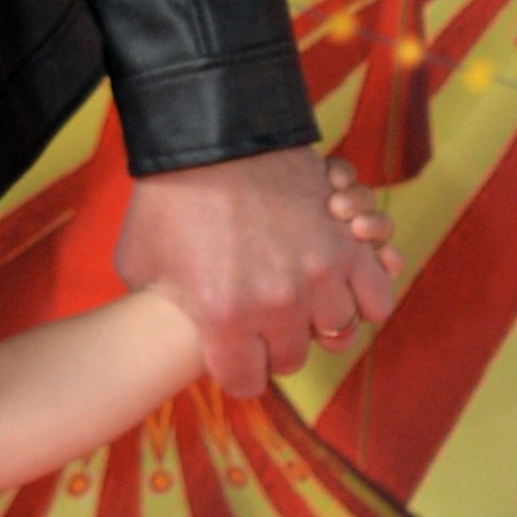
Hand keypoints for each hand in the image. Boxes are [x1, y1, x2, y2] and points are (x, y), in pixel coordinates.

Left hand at [114, 146, 398, 398]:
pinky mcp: (349, 246)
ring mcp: (319, 275)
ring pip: (336, 330)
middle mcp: (276, 305)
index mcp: (222, 318)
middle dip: (274, 348)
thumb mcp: (140, 261)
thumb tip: (168, 325)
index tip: (234, 359)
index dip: (237, 372)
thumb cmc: (167, 196)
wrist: (213, 134)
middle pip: (291, 359)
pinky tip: (338, 284)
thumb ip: (160, 306)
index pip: (245, 381)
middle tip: (263, 327)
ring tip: (299, 300)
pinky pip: (376, 297)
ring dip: (317, 320)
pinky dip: (361, 296)